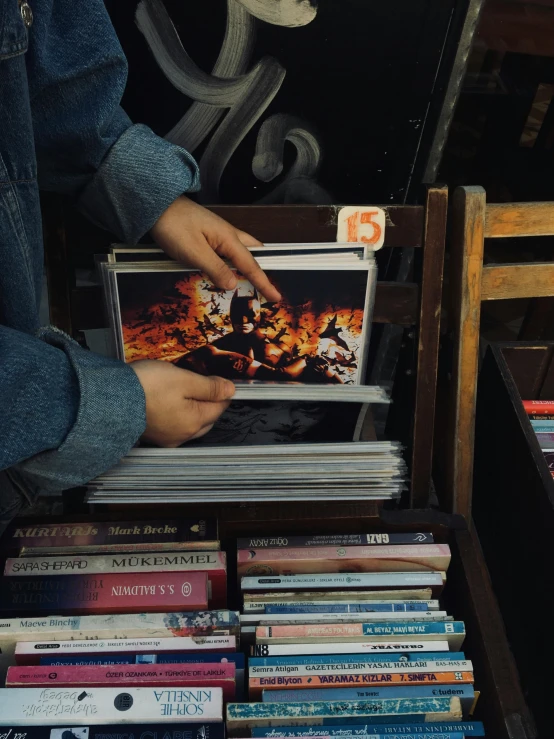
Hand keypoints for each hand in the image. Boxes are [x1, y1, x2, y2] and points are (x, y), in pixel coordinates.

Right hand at [131, 359, 234, 446]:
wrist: (110, 397)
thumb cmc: (146, 387)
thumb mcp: (184, 379)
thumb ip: (210, 387)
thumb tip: (230, 390)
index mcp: (194, 422)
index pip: (220, 407)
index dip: (222, 391)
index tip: (218, 379)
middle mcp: (182, 435)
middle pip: (206, 418)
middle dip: (208, 401)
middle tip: (202, 383)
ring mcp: (165, 438)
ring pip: (189, 423)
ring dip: (192, 409)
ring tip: (183, 391)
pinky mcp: (151, 435)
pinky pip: (172, 425)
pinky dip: (176, 414)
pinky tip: (168, 402)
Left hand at [151, 195, 280, 301]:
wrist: (157, 204)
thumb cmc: (174, 226)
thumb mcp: (194, 252)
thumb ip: (216, 268)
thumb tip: (234, 284)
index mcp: (228, 238)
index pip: (251, 265)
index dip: (264, 282)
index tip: (276, 296)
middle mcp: (228, 234)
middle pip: (253, 253)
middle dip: (262, 269)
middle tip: (267, 287)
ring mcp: (219, 233)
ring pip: (242, 251)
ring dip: (248, 265)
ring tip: (250, 281)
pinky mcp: (209, 234)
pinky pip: (228, 250)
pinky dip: (233, 262)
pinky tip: (227, 269)